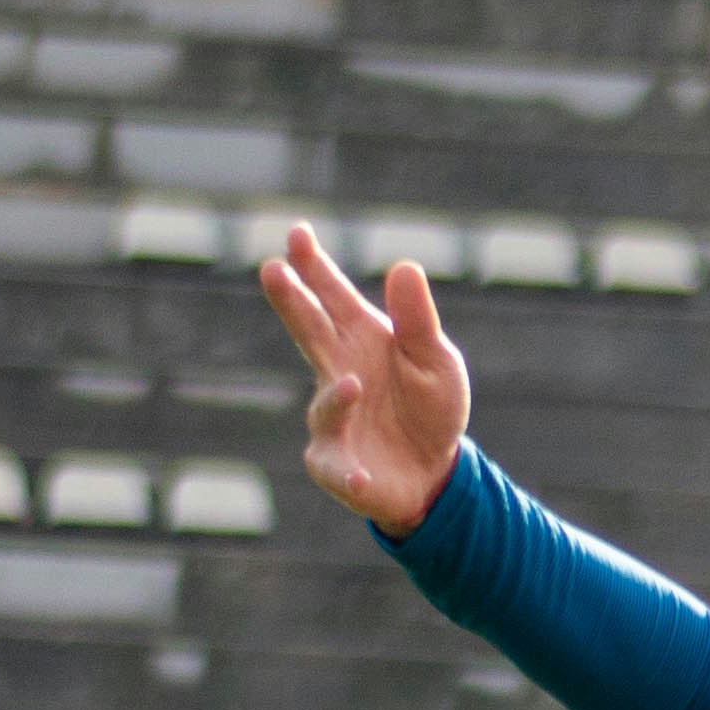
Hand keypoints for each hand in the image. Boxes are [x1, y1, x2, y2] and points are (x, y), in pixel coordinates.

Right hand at [260, 217, 471, 528]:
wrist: (435, 471)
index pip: (332, 296)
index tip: (298, 234)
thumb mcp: (436, 360)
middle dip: (291, 302)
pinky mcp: (336, 466)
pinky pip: (336, 468)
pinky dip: (347, 472)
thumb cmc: (431, 407)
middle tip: (273, 270)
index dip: (313, 266)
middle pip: (309, 333)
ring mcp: (333, 419)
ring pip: (327, 406)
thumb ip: (418, 320)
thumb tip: (404, 266)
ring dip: (338, 398)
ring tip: (353, 385)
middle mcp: (338, 371)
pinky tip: (361, 475)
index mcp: (362, 338)